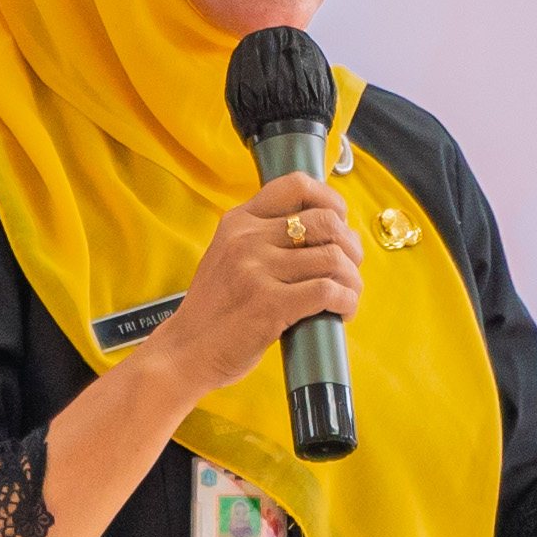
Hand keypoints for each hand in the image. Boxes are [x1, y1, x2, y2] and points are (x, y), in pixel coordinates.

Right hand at [149, 174, 362, 405]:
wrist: (184, 351)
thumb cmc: (213, 310)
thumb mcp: (227, 256)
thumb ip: (262, 239)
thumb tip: (322, 233)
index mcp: (239, 221)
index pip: (297, 185)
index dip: (331, 201)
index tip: (340, 223)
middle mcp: (247, 239)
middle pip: (326, 223)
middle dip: (350, 247)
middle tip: (349, 268)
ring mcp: (257, 270)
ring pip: (333, 259)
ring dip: (352, 280)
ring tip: (348, 296)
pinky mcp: (269, 304)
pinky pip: (328, 291)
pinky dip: (346, 301)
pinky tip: (342, 312)